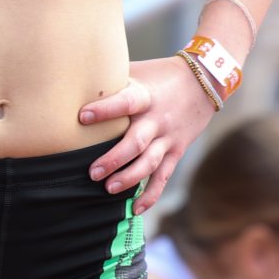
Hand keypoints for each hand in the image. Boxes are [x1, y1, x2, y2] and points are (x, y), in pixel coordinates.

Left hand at [77, 56, 219, 214]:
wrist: (203, 81)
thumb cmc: (159, 74)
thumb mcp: (137, 71)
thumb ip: (112, 79)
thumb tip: (75, 81)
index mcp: (146, 96)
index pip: (125, 102)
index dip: (105, 110)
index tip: (82, 117)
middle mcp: (157, 119)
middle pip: (136, 142)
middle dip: (114, 159)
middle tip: (92, 172)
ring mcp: (168, 137)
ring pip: (149, 163)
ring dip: (129, 178)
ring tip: (108, 188)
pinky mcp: (176, 151)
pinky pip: (163, 176)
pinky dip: (151, 194)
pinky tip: (135, 208)